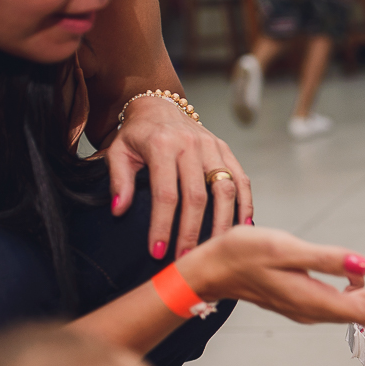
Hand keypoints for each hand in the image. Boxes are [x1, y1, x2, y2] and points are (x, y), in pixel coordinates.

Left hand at [106, 95, 252, 257]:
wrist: (159, 105)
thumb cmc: (137, 135)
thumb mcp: (118, 152)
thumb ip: (119, 180)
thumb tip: (119, 210)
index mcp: (162, 145)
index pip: (165, 193)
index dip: (162, 225)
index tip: (157, 252)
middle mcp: (191, 144)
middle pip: (197, 196)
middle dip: (192, 232)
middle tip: (186, 260)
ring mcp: (213, 147)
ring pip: (225, 190)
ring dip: (222, 223)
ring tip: (215, 249)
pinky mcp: (227, 150)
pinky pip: (242, 180)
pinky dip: (245, 205)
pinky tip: (241, 227)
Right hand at [180, 228, 364, 324]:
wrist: (211, 268)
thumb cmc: (242, 254)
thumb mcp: (285, 249)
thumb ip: (326, 259)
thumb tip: (362, 266)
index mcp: (314, 302)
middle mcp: (316, 311)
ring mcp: (311, 307)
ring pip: (358, 299)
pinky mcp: (306, 298)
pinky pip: (345, 295)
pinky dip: (359, 276)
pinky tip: (360, 258)